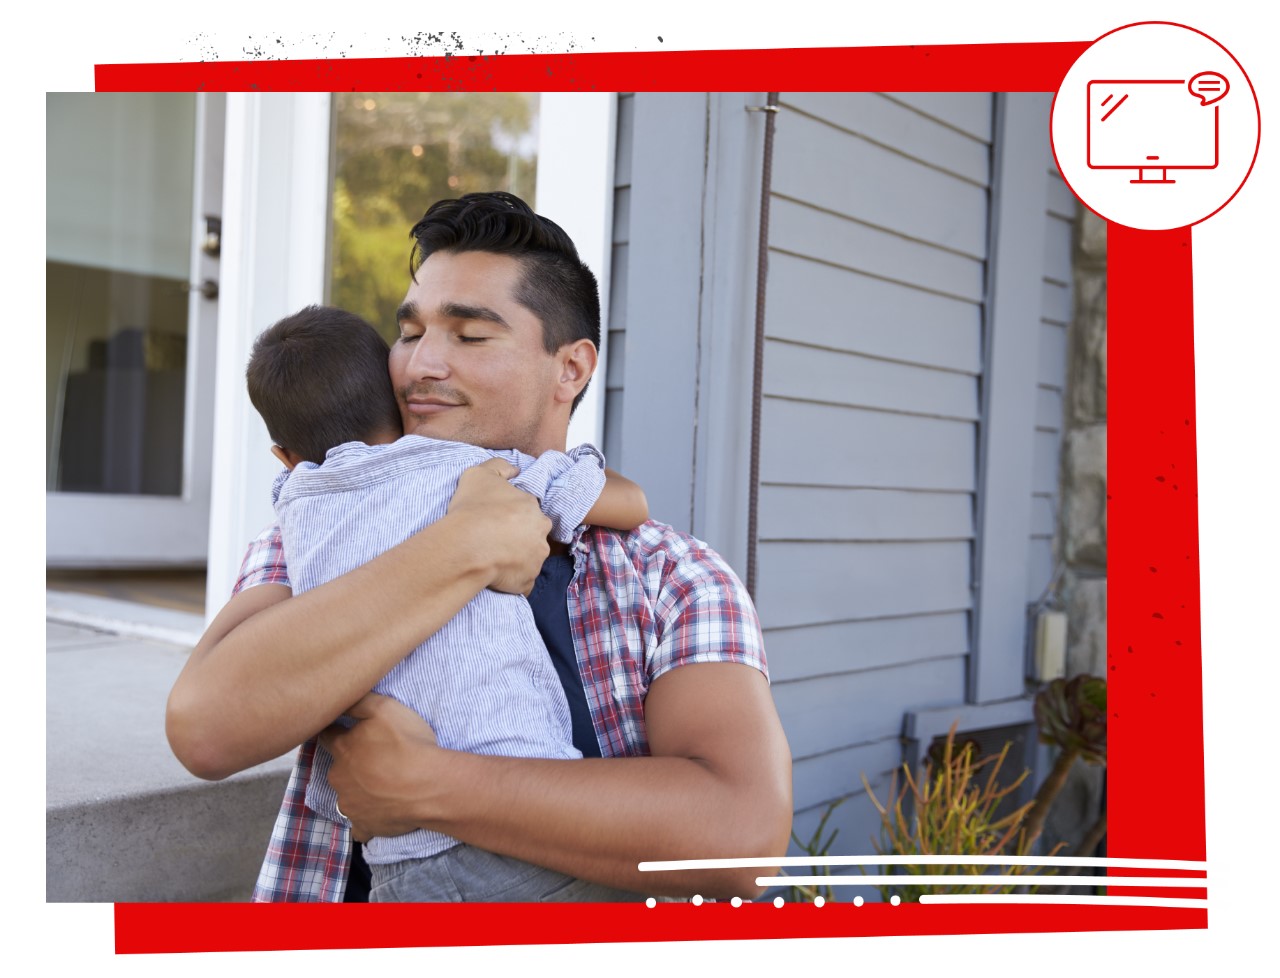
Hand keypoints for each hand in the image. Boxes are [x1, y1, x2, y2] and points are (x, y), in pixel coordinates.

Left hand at [318, 692, 441, 841]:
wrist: (428, 785)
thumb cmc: (407, 744)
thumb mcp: (384, 708)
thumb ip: (358, 702)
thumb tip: (339, 698)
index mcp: (342, 749)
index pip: (327, 736)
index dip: (335, 731)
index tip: (344, 730)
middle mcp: (339, 778)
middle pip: (338, 767)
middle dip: (350, 763)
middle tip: (375, 758)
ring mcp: (350, 805)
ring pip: (348, 795)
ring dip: (359, 789)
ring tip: (384, 785)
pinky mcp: (364, 826)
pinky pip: (360, 824)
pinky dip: (368, 817)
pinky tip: (382, 811)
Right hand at [446, 457, 550, 594]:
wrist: (468, 545)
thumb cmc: (473, 509)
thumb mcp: (480, 473)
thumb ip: (499, 467)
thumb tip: (515, 470)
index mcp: (533, 508)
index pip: (528, 511)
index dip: (512, 516)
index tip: (495, 521)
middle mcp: (541, 533)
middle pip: (533, 535)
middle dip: (520, 538)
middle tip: (495, 541)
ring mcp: (536, 560)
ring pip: (530, 559)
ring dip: (517, 560)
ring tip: (493, 560)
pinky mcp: (527, 581)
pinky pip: (522, 582)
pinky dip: (513, 581)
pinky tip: (496, 577)